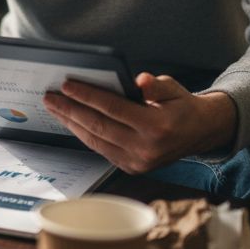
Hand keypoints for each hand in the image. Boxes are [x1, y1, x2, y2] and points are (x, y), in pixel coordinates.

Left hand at [42, 73, 237, 173]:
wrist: (199, 133)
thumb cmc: (181, 106)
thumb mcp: (174, 88)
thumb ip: (156, 85)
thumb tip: (139, 80)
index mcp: (157, 127)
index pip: (113, 109)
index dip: (87, 96)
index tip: (66, 85)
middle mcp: (146, 149)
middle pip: (99, 127)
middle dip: (70, 111)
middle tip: (49, 97)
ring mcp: (138, 162)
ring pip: (96, 141)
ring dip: (72, 124)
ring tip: (55, 108)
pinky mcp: (132, 168)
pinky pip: (101, 150)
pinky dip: (84, 135)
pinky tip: (71, 122)